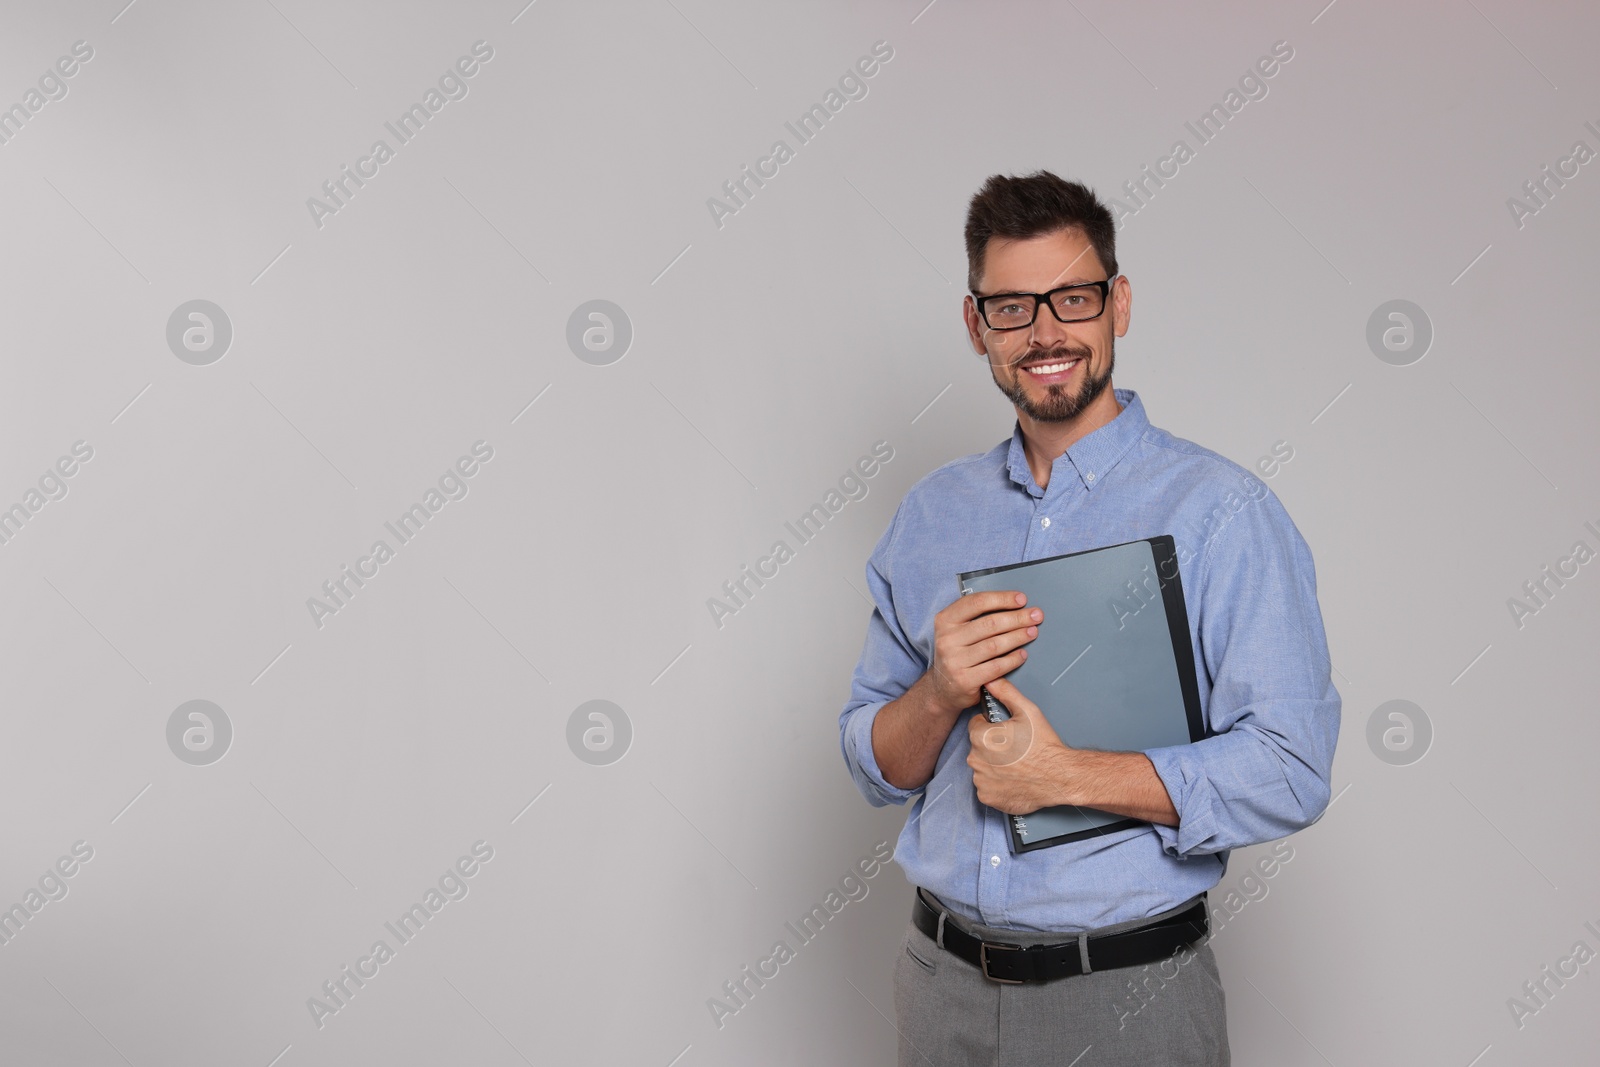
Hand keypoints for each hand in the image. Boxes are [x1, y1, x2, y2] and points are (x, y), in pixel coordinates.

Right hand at [926, 590, 1041, 714]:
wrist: (942, 688)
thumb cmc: (957, 654)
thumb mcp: (957, 631)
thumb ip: (976, 618)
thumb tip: (1013, 606)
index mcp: (945, 620)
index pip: (976, 602)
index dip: (1002, 599)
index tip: (1022, 599)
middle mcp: (947, 639)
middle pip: (990, 623)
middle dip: (1017, 618)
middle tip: (1036, 616)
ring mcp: (954, 660)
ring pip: (994, 645)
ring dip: (1018, 637)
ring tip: (1033, 632)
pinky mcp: (965, 680)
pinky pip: (995, 666)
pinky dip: (1012, 659)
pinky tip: (1023, 654)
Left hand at [966, 677, 1074, 814]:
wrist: (1059, 777)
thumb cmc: (1044, 746)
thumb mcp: (1028, 711)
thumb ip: (1006, 693)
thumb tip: (991, 681)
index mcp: (981, 737)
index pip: (976, 726)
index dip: (992, 727)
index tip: (1007, 733)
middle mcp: (975, 759)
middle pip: (978, 747)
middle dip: (992, 747)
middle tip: (1014, 749)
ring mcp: (980, 780)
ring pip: (982, 767)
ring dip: (993, 766)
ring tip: (1015, 765)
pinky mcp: (987, 797)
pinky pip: (986, 787)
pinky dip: (996, 784)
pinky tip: (1012, 779)